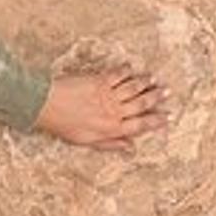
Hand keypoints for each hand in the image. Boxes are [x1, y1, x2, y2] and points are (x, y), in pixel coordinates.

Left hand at [33, 71, 166, 151]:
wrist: (46, 106)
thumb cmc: (64, 126)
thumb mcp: (87, 141)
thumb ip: (110, 144)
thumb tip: (130, 148)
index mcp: (111, 128)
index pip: (140, 125)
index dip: (157, 121)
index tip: (169, 116)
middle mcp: (113, 111)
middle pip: (141, 104)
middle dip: (157, 98)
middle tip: (168, 92)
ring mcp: (107, 94)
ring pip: (133, 87)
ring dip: (146, 83)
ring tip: (156, 79)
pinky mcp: (100, 80)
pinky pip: (119, 74)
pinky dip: (127, 71)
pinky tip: (133, 67)